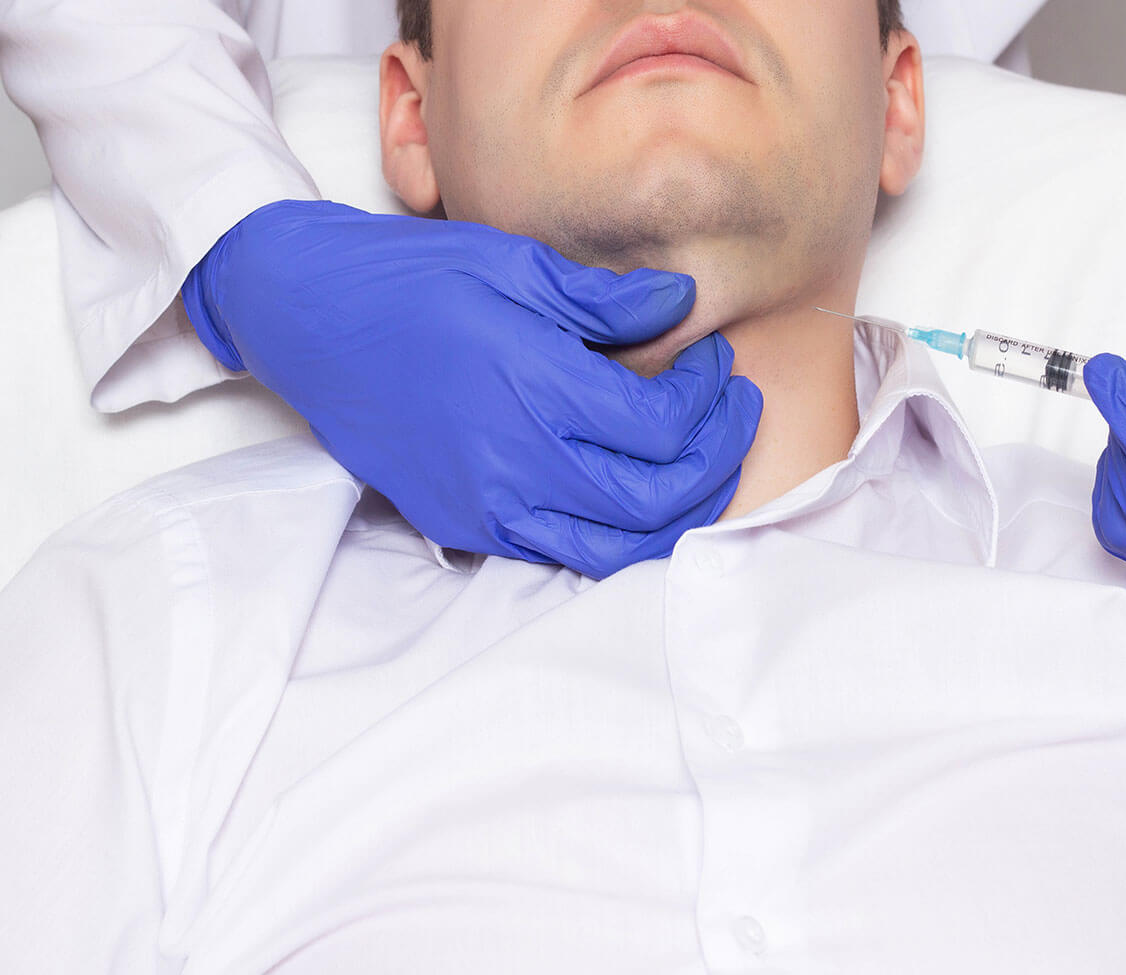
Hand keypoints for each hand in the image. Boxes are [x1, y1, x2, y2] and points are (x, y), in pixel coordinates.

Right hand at [182, 200, 761, 578]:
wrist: (310, 320)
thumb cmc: (410, 282)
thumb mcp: (513, 263)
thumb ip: (606, 298)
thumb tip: (682, 301)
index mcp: (535, 388)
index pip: (665, 425)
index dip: (709, 395)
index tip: (715, 362)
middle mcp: (516, 461)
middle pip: (659, 497)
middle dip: (719, 457)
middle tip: (734, 412)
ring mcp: (488, 505)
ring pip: (618, 548)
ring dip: (681, 513)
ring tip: (703, 464)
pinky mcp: (465, 525)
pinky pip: (563, 554)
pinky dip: (618, 535)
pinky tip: (634, 491)